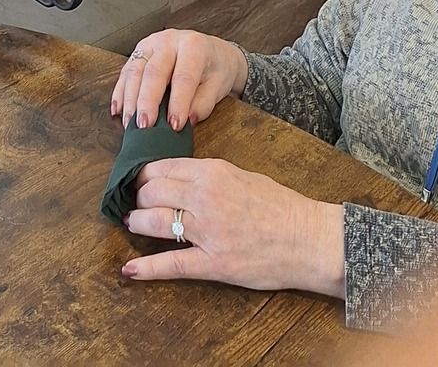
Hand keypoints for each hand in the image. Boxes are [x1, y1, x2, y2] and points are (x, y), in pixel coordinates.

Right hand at [112, 28, 248, 130]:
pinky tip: (117, 110)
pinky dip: (120, 92)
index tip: (174, 126)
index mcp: (193, 46)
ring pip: (135, 70)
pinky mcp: (139, 51)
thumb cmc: (215, 69)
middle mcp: (169, 40)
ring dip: (130, 99)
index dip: (178, 103)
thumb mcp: (218, 86)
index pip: (183, 77)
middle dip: (147, 101)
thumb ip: (204, 103)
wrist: (211, 51)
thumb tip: (188, 119)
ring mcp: (151, 43)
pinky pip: (125, 71)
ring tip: (130, 124)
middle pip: (153, 71)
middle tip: (144, 126)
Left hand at [123, 158, 344, 297]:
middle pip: (153, 192)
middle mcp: (204, 197)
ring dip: (137, 222)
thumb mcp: (241, 175)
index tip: (138, 181)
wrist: (308, 238)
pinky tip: (129, 269)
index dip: (144, 175)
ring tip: (131, 223)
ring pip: (156, 222)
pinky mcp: (214, 263)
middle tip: (135, 203)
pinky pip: (173, 265)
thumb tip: (181, 179)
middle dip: (138, 197)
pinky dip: (147, 268)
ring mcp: (207, 231)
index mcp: (212, 171)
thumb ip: (209, 176)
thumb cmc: (280, 205)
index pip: (162, 168)